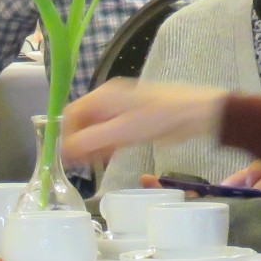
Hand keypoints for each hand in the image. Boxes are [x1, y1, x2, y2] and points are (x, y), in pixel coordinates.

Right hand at [63, 81, 229, 161]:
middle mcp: (109, 99)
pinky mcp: (134, 118)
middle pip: (84, 120)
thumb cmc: (158, 118)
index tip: (68, 156)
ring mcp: (122, 108)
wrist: (196, 114)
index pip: (72, 113)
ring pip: (98, 127)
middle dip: (80, 142)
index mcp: (103, 96)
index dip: (66, 135)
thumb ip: (90, 141)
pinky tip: (109, 157)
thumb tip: (64, 151)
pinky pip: (113, 131)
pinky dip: (108, 144)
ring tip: (94, 163)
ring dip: (94, 145)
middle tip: (81, 164)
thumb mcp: (121, 132)